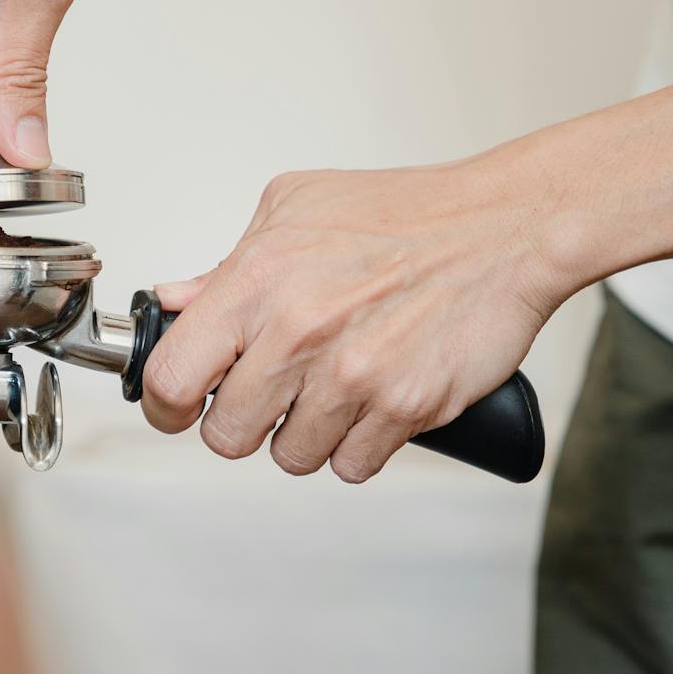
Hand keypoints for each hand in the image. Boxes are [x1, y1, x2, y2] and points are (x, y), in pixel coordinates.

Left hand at [140, 161, 570, 481]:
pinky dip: (359, 444)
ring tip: (331, 388)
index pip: (171, 378)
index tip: (181, 405)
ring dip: (305, 434)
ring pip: (291, 457)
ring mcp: (353, 377)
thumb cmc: (405, 213)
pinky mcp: (405, 408)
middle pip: (227, 437)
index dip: (167, 404)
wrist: (505, 227)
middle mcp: (298, 333)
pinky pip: (352, 465)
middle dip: (243, 422)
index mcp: (257, 281)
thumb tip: (176, 304)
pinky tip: (370, 401)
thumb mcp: (294, 208)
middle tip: (270, 393)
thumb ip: (227, 265)